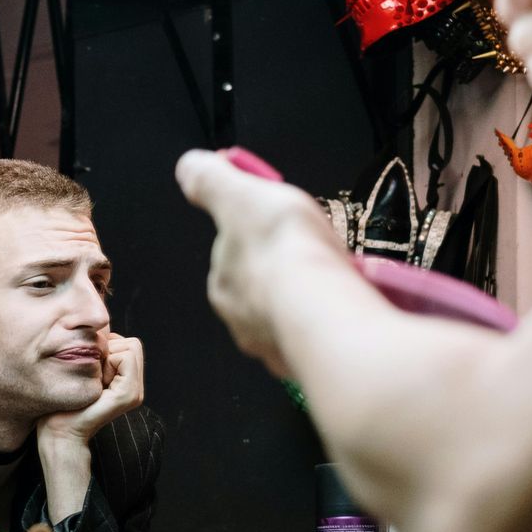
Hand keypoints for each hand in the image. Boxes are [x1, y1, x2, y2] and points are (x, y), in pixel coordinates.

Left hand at [39, 333, 145, 445]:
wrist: (58, 430)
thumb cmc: (63, 400)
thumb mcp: (83, 370)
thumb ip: (97, 353)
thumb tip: (100, 326)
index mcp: (126, 382)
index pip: (128, 343)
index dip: (106, 348)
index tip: (90, 371)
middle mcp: (135, 387)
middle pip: (132, 343)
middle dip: (109, 350)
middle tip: (92, 375)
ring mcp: (135, 392)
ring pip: (131, 347)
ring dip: (107, 357)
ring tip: (94, 380)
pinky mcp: (129, 394)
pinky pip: (126, 356)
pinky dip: (108, 362)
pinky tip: (96, 383)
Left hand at [175, 149, 353, 372]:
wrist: (322, 310)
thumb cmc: (282, 249)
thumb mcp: (240, 195)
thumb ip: (210, 181)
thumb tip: (188, 167)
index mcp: (223, 284)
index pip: (236, 254)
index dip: (259, 234)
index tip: (285, 223)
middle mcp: (241, 321)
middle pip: (264, 288)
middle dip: (284, 271)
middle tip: (315, 252)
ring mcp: (275, 347)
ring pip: (289, 315)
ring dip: (307, 299)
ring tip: (335, 280)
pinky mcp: (309, 364)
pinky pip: (317, 338)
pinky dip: (327, 323)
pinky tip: (344, 309)